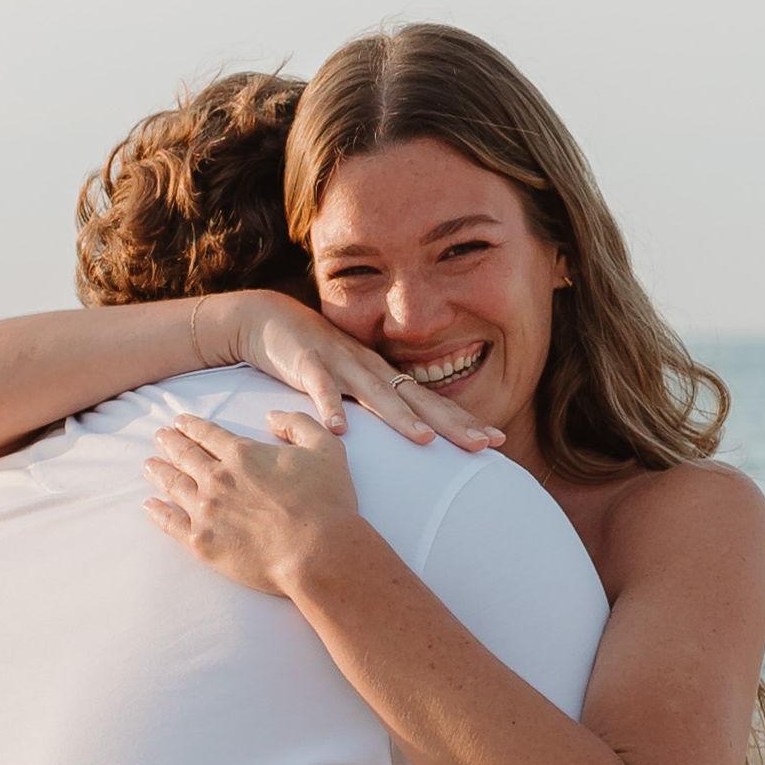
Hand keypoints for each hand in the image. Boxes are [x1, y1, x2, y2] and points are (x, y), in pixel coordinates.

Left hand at [146, 406, 370, 595]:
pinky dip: (156, 513)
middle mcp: (217, 479)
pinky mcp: (202, 543)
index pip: (207, 434)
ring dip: (158, 472)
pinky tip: (149, 506)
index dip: (191, 426)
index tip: (179, 422)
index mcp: (242, 454)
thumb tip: (270, 416)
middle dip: (170, 443)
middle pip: (184, 455)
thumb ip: (297, 424)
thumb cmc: (327, 502)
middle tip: (160, 437)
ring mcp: (206, 511)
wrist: (318, 554)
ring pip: (172, 485)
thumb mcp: (326, 448)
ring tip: (149, 465)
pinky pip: (170, 523)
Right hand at [222, 290, 500, 451]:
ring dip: (399, 416)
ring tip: (424, 439)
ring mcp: (341, 364)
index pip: (432, 402)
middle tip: (485, 445)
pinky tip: (338, 431)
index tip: (496, 441)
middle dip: (452, 423)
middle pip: (418, 399)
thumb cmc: (314, 359)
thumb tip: (404, 439)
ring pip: (375, 393)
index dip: (463, 421)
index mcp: (384, 377)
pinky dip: (329, 407)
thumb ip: (374, 408)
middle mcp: (371, 369)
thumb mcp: (350, 384)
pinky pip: (320, 388)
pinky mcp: (307, 363)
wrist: (268, 320)